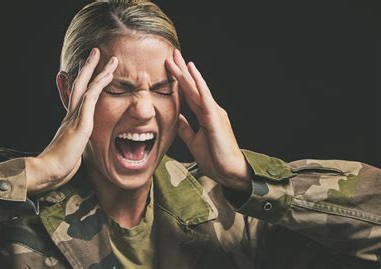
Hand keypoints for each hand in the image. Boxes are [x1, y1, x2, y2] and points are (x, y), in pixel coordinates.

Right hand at [26, 48, 117, 193]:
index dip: (79, 82)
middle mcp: (70, 115)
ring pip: (87, 86)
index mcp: (68, 122)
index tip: (81, 69)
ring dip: (99, 70)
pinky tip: (107, 74)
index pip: (75, 97)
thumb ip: (74, 149)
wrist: (48, 171)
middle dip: (87, 68)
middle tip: (93, 53)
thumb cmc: (57, 167)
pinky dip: (99, 84)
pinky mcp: (81, 122)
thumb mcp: (69, 155)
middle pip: (79, 85)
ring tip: (109, 58)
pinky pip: (91, 97)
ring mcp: (75, 116)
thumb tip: (74, 154)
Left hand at [165, 49, 251, 192]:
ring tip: (176, 58)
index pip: (189, 94)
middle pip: (192, 86)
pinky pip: (205, 98)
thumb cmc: (215, 158)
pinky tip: (192, 72)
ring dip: (186, 73)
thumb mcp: (194, 141)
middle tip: (171, 54)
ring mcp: (213, 112)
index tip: (170, 67)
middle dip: (181, 70)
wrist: (230, 172)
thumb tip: (177, 117)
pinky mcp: (215, 118)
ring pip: (197, 88)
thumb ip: (186, 128)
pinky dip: (198, 84)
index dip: (180, 81)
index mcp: (205, 115)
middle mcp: (210, 110)